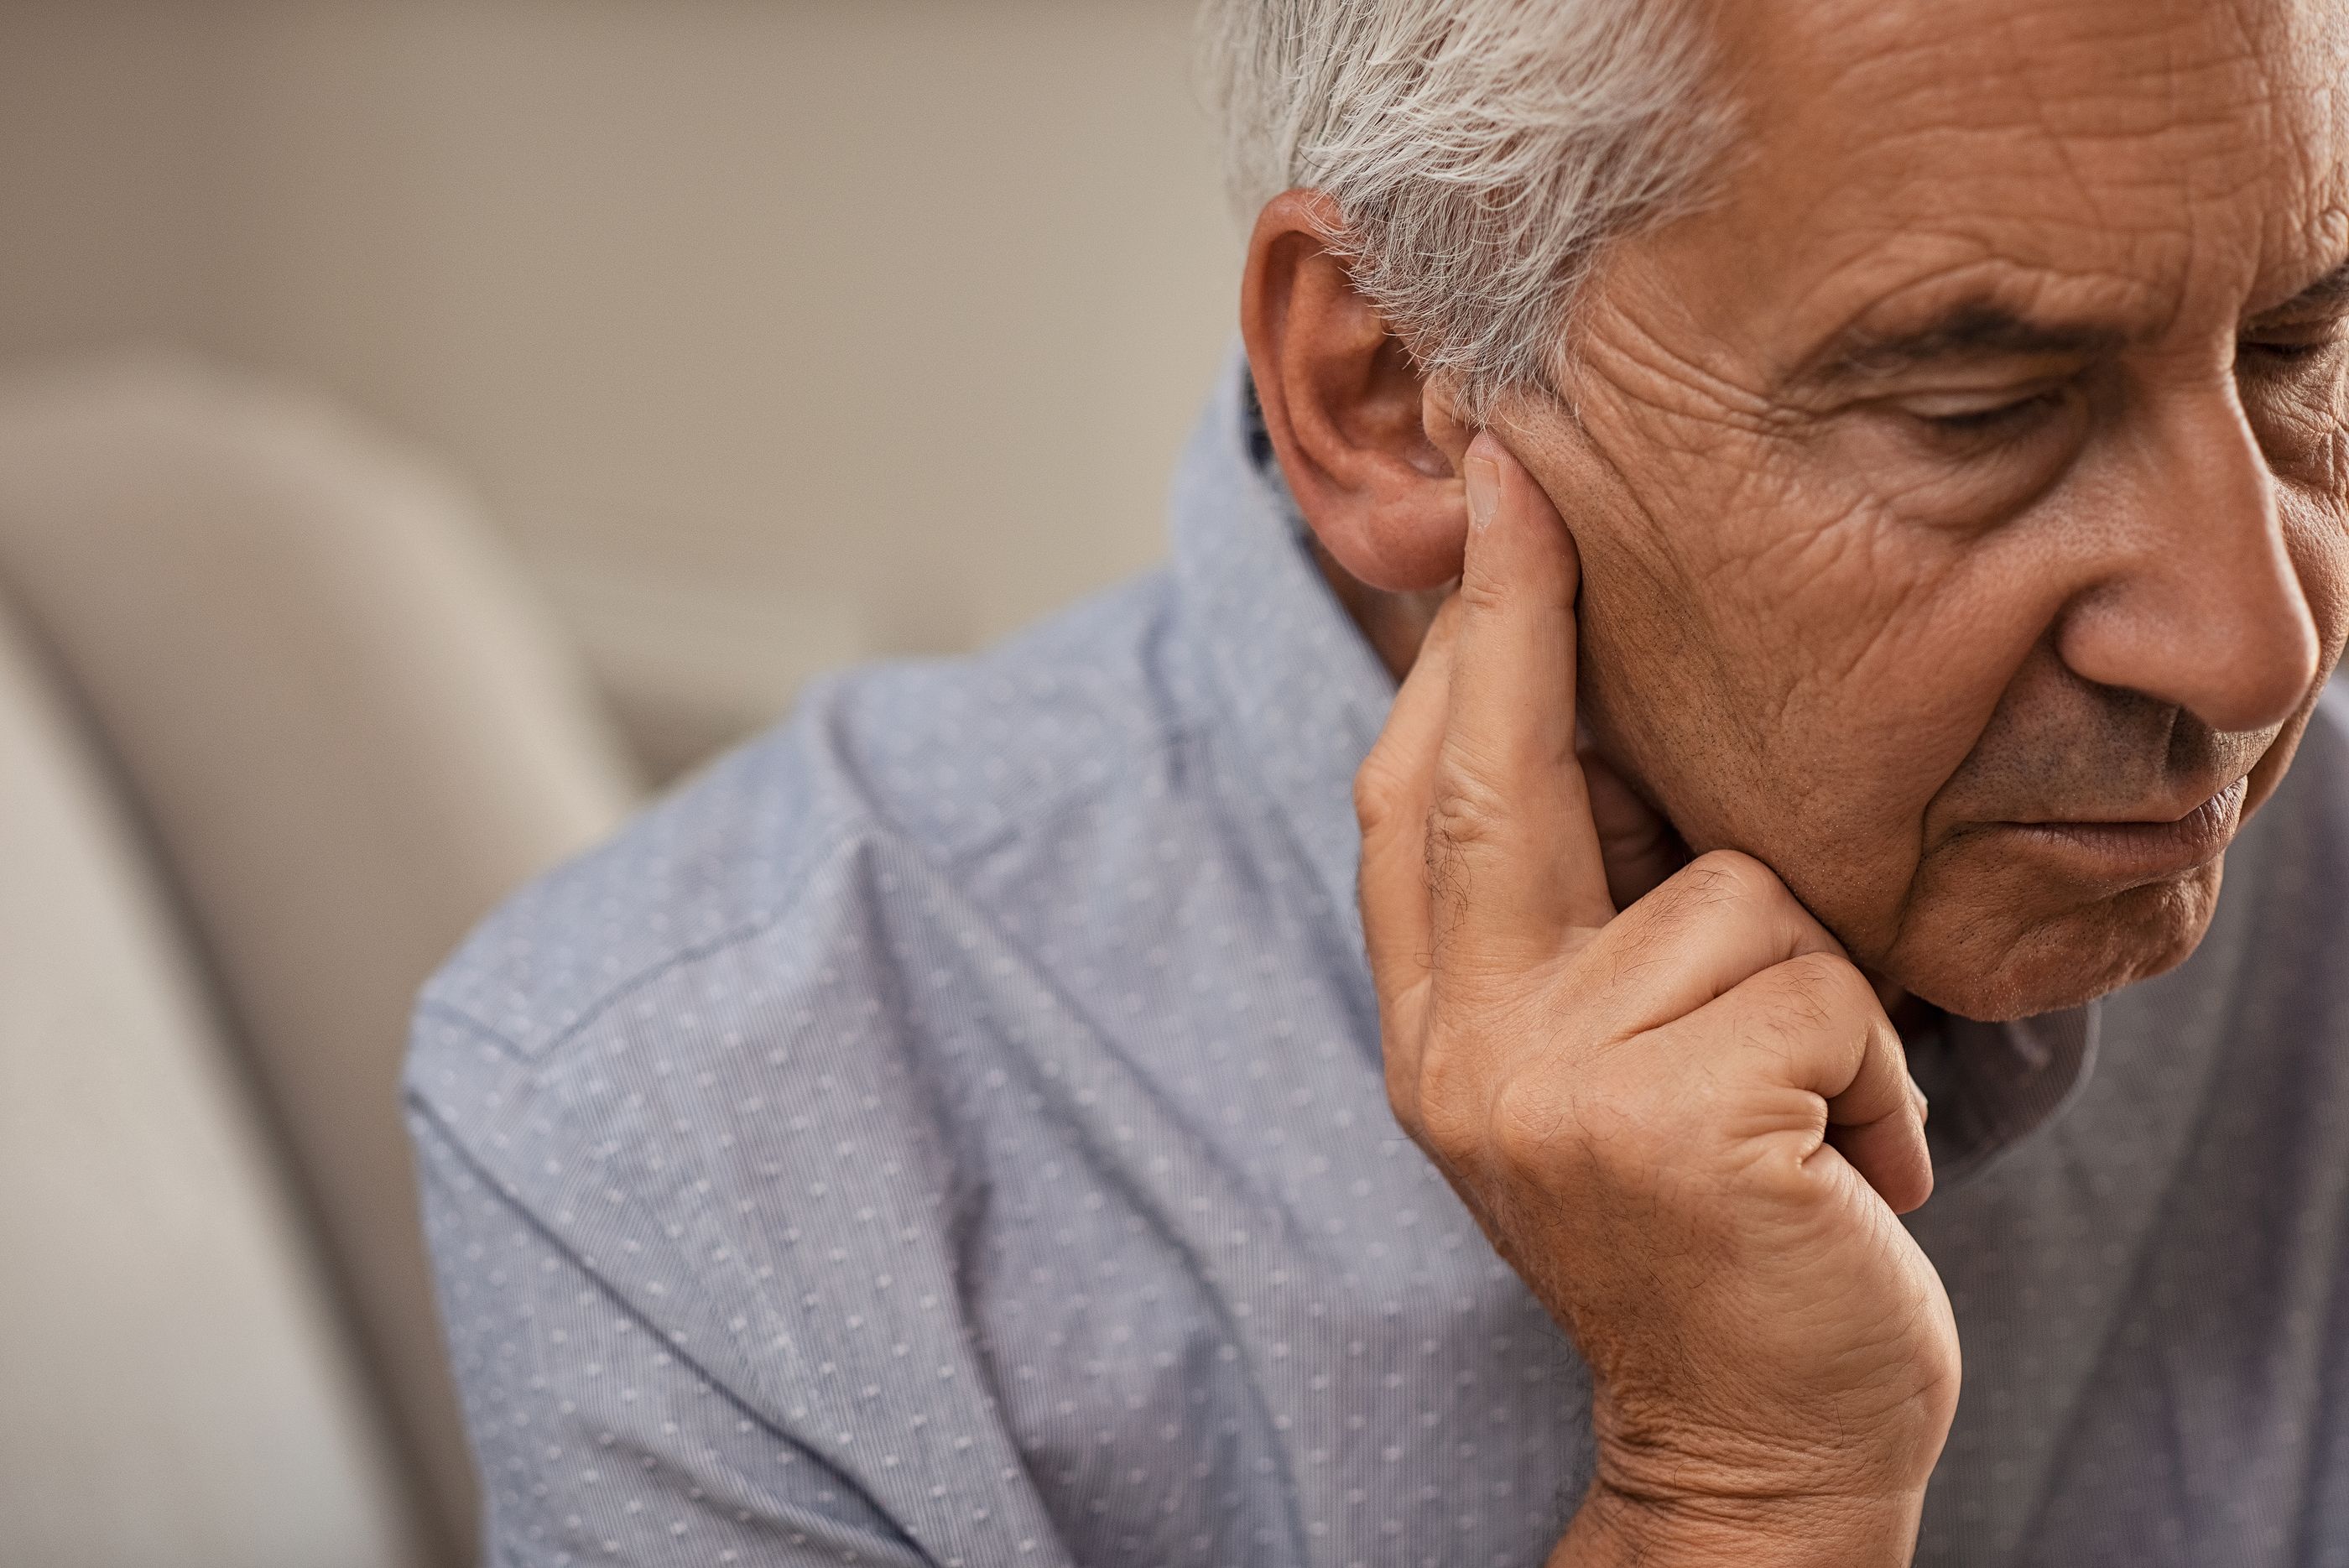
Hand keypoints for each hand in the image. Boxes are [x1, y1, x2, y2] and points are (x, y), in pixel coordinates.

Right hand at [1354, 435, 1956, 1564]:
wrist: (1751, 1438)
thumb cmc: (1707, 1224)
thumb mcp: (1597, 1069)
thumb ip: (1568, 923)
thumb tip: (1580, 712)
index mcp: (1435, 1027)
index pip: (1417, 802)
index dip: (1455, 648)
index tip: (1496, 505)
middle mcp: (1462, 1051)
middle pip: (1491, 778)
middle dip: (1522, 610)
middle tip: (1534, 469)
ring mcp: (1551, 1092)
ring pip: (1733, 895)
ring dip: (1817, 988)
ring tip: (1809, 1107)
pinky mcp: (1674, 1130)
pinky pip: (1824, 994)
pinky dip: (1878, 1070)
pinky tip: (1853, 1169)